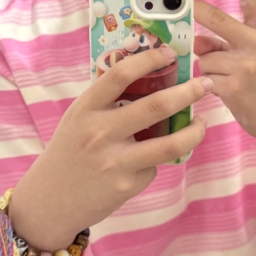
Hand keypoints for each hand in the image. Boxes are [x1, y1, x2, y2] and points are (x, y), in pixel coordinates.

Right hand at [10, 47, 210, 251]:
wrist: (50, 201)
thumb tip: (150, 78)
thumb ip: (107, 101)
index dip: (149, 60)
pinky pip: (154, 165)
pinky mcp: (127, 185)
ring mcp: (115, 161)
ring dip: (194, 130)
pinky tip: (151, 159)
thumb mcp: (79, 119)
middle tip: (204, 84)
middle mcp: (100, 133)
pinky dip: (157, 159)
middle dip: (189, 92)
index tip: (169, 54)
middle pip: (157, 106)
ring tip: (201, 122)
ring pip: (171, 143)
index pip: (121, 75)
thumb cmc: (69, 151)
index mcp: (86, 109)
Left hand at [194, 0, 255, 209]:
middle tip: (175, 0)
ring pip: (204, 55)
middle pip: (218, 19)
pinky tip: (215, 90)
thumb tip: (195, 40)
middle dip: (194, 9)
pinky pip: (203, 77)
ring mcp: (248, 66)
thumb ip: (227, 43)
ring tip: (220, 77)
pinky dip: (202, 82)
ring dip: (202, 64)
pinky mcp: (235, 88)